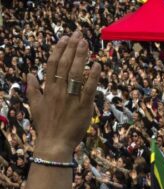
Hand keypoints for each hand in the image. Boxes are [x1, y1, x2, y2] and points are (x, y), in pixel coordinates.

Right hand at [27, 31, 100, 158]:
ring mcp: (71, 97)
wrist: (54, 143)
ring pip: (76, 72)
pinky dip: (93, 76)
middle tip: (79, 34)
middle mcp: (59, 90)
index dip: (59, 50)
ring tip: (86, 43)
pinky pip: (89, 88)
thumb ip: (33, 89)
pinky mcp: (84, 106)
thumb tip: (29, 74)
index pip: (52, 64)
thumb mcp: (34, 105)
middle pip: (65, 64)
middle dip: (72, 47)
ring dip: (82, 56)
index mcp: (48, 88)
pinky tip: (98, 65)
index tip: (64, 39)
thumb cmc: (46, 125)